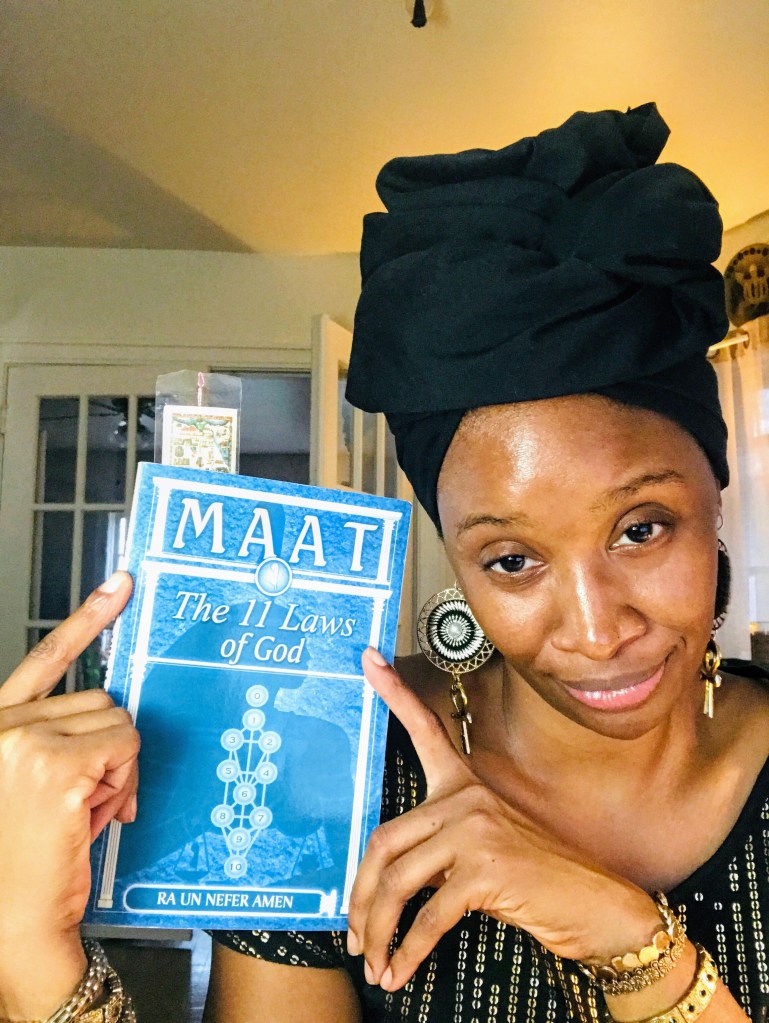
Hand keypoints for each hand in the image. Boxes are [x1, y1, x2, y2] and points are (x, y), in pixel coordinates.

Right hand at [0, 572, 138, 1016]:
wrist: (12, 922)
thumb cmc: (28, 856)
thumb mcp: (37, 780)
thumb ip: (64, 736)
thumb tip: (116, 715)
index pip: (47, 657)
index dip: (89, 618)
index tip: (122, 584)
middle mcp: (4, 723)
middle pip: (102, 700)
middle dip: (109, 749)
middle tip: (85, 798)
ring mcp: (25, 739)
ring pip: (120, 723)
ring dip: (117, 767)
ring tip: (83, 809)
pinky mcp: (56, 763)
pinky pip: (126, 746)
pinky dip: (124, 780)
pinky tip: (93, 814)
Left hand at [348, 649, 659, 991]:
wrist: (600, 907)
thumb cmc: (539, 879)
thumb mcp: (485, 849)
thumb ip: (442, 846)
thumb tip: (388, 882)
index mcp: (465, 785)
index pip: (424, 728)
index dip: (393, 691)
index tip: (368, 658)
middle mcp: (466, 798)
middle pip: (382, 841)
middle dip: (360, 897)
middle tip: (352, 934)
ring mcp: (475, 830)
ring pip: (397, 880)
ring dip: (378, 929)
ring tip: (374, 958)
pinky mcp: (485, 869)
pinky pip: (427, 914)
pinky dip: (407, 950)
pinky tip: (399, 969)